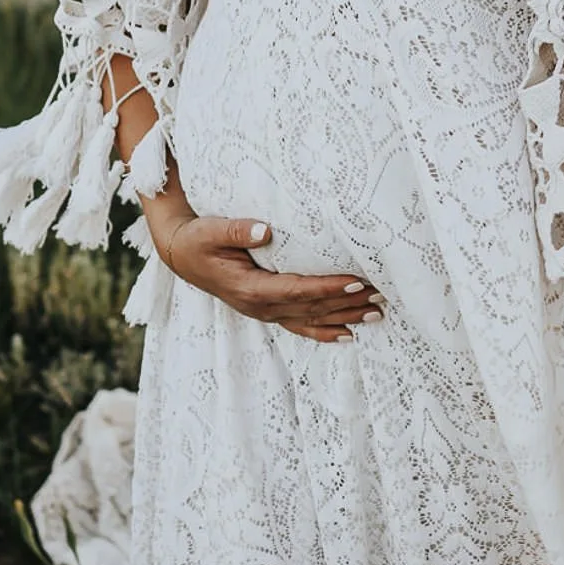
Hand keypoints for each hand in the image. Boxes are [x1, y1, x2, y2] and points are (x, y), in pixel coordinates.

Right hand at [146, 210, 383, 343]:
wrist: (182, 255)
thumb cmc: (198, 239)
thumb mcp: (211, 230)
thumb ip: (237, 230)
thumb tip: (266, 230)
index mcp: (250, 288)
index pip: (299, 290)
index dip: (329, 288)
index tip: (357, 281)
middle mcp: (261, 306)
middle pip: (312, 309)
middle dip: (348, 304)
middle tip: (381, 295)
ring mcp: (264, 311)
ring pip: (311, 320)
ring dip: (344, 318)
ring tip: (377, 313)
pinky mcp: (267, 309)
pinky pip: (300, 325)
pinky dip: (325, 331)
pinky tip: (348, 334)